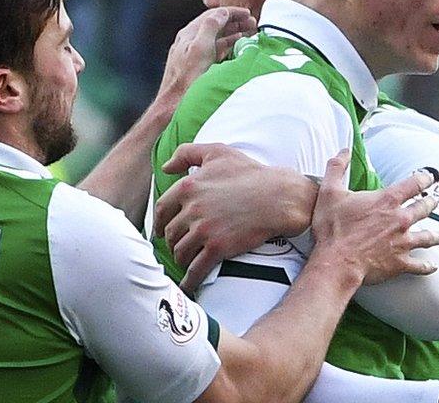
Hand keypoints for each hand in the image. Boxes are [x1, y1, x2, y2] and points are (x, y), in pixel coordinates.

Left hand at [156, 7, 255, 106]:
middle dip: (234, 21)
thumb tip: (222, 13)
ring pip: (217, 38)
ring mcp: (194, 54)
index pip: (212, 15)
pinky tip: (237, 48)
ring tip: (249, 32)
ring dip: (233, 33)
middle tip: (252, 22)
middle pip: (215, 25)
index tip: (247, 13)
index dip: (231, 12)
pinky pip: (216, 51)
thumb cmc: (186, 78)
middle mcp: (190, 41)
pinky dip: (229, 46)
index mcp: (189, 34)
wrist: (174, 105)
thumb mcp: (200, 47)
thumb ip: (210, 27)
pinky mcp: (198, 67)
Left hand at [156, 143, 314, 292]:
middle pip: (170, 232)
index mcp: (188, 187)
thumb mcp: (218, 152)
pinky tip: (187, 286)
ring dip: (180, 259)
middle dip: (171, 241)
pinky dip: (188, 281)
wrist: (278, 197)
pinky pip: (195, 269)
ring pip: (180, 252)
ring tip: (185, 262)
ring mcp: (204, 230)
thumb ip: (187, 153)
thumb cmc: (251, 172)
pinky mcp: (218, 248)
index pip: (162, 209)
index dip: (160, 221)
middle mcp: (192, 210)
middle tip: (176, 246)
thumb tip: (165, 167)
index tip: (161, 229)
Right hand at [311, 150, 438, 285]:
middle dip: (430, 204)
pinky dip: (427, 266)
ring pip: (426, 237)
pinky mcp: (400, 263)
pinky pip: (419, 265)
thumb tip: (344, 151)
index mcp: (387, 200)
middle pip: (423, 209)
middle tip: (434, 202)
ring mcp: (403, 242)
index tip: (430, 178)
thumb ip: (337, 168)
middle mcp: (400, 219)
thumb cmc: (333, 228)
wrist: (336, 262)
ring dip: (434, 235)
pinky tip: (432, 267)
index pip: (413, 184)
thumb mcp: (329, 192)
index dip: (424, 179)